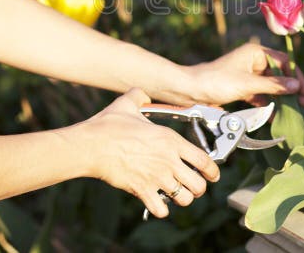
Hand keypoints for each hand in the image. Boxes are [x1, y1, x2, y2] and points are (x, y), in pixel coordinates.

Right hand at [76, 88, 219, 217]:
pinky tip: (157, 202)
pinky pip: (161, 210)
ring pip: (183, 199)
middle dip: (198, 188)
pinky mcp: (141, 190)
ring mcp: (156, 177)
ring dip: (181, 198)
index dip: (212, 171)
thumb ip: (140, 96)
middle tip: (191, 186)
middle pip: (199, 185)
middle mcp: (168, 160)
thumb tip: (141, 94)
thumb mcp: (128, 103)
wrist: (91, 145)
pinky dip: (161, 209)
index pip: (204, 161)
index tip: (212, 175)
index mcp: (170, 140)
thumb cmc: (108, 125)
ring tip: (175, 193)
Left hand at [193, 43, 303, 106]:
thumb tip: (297, 86)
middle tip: (303, 104)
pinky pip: (260, 95)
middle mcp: (254, 61)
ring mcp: (248, 75)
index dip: (296, 76)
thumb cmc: (216, 81)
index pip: (284, 62)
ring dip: (280, 98)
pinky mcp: (242, 88)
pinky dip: (267, 104)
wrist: (190, 92)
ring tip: (292, 112)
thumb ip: (273, 86)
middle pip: (279, 75)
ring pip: (271, 87)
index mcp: (256, 53)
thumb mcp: (248, 84)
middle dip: (290, 89)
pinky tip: (275, 116)